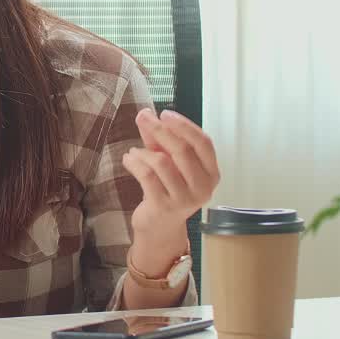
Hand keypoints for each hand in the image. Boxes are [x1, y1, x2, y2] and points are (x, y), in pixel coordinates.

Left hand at [123, 108, 220, 245]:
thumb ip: (158, 139)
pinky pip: (147, 176)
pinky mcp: (164, 206)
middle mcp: (203, 187)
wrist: (160, 226)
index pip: (203, 143)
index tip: (165, 113)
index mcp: (211, 173)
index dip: (184, 125)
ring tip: (134, 152)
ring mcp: (185, 199)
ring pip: (162, 162)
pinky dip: (134, 163)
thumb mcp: (167, 160)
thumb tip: (146, 113)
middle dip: (160, 130)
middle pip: (183, 150)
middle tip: (142, 117)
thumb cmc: (167, 188)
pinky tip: (128, 159)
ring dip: (143, 152)